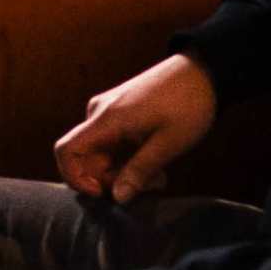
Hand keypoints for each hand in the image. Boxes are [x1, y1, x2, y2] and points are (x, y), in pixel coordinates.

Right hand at [55, 50, 216, 201]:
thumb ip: (140, 171)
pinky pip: (112, 145)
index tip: (103, 192)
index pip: (66, 150)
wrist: (204, 71)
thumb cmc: (189, 104)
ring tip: (159, 177)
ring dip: (125, 172)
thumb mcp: (169, 143)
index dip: (75, 178)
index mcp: (107, 118)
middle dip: (112, 180)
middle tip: (150, 187)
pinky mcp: (119, 113)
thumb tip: (118, 198)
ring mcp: (108, 112)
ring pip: (101, 155)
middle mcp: (99, 113)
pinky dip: (128, 159)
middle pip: (86, 159)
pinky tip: (155, 164)